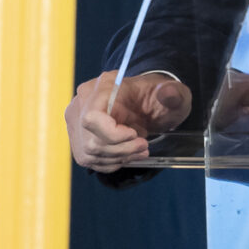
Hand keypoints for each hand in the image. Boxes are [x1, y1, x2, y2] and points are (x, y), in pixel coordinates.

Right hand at [66, 70, 190, 171]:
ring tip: (141, 149)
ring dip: (120, 157)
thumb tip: (168, 93)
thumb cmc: (157, 97)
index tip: (134, 134)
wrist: (147, 103)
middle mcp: (81, 104)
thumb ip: (172, 93)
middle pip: (91, 141)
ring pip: (91, 153)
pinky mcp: (79, 141)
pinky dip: (113, 162)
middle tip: (144, 145)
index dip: (112, 133)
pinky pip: (92, 160)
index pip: (91, 117)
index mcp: (101, 86)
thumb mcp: (172, 93)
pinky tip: (129, 154)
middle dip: (122, 149)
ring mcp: (76, 124)